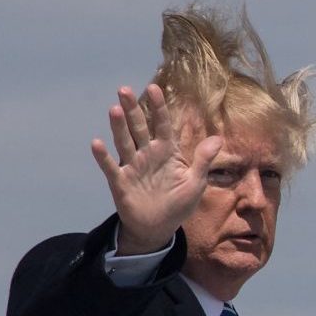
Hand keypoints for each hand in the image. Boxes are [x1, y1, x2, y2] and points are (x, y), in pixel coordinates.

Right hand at [91, 85, 221, 255]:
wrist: (159, 227)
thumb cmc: (178, 203)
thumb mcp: (195, 183)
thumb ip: (203, 161)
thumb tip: (218, 139)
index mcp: (167, 152)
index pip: (163, 125)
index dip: (159, 107)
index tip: (154, 88)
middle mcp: (147, 154)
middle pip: (139, 128)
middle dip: (132, 109)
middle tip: (124, 89)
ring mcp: (132, 166)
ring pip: (124, 142)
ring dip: (118, 127)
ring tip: (114, 110)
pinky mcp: (120, 181)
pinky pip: (111, 167)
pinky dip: (103, 157)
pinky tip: (97, 143)